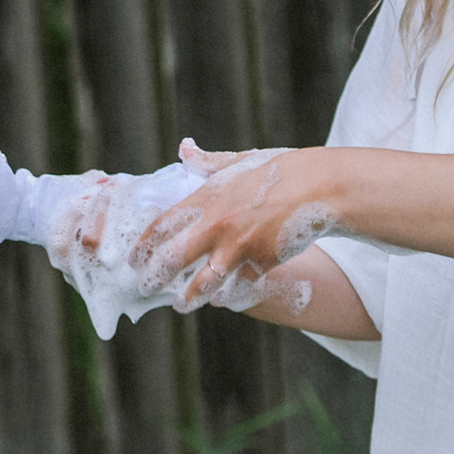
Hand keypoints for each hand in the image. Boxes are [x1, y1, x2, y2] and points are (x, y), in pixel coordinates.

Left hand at [142, 142, 339, 309]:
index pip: (163, 225)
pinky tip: (220, 299)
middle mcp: (218, 225)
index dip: (144, 244)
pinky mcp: (262, 263)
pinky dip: (229, 294)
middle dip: (154, 276)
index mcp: (207, 198)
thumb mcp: (239, 161)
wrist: (320, 187)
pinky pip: (239, 285)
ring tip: (180, 304)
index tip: (132, 258)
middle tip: (144, 287)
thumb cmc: (279, 170)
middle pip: (174, 258)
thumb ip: (207, 161)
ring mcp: (240, 247)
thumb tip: (184, 148)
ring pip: (204, 282)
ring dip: (189, 297)